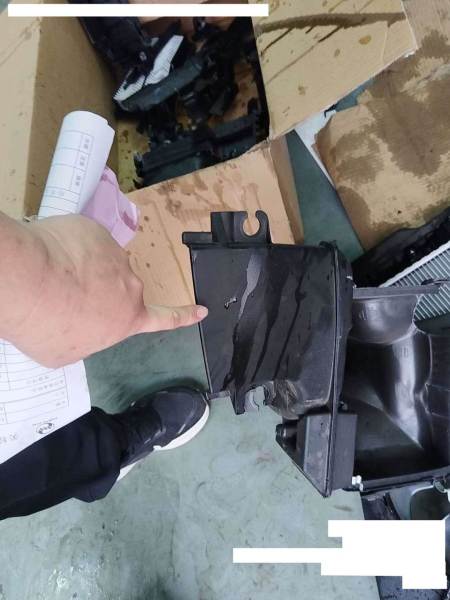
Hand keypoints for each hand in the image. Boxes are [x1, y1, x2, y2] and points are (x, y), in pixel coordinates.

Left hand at [4, 214, 206, 367]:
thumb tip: (82, 326)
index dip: (183, 316)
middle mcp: (129, 285)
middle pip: (115, 287)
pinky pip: (83, 240)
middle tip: (62, 296)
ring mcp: (114, 255)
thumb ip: (86, 338)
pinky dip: (68, 247)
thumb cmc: (48, 327)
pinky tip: (49, 256)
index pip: (163, 318)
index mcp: (128, 318)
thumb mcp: (66, 352)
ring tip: (50, 277)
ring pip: (97, 261)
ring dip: (79, 267)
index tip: (202, 309)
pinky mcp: (95, 232)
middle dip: (94, 289)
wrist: (28, 282)